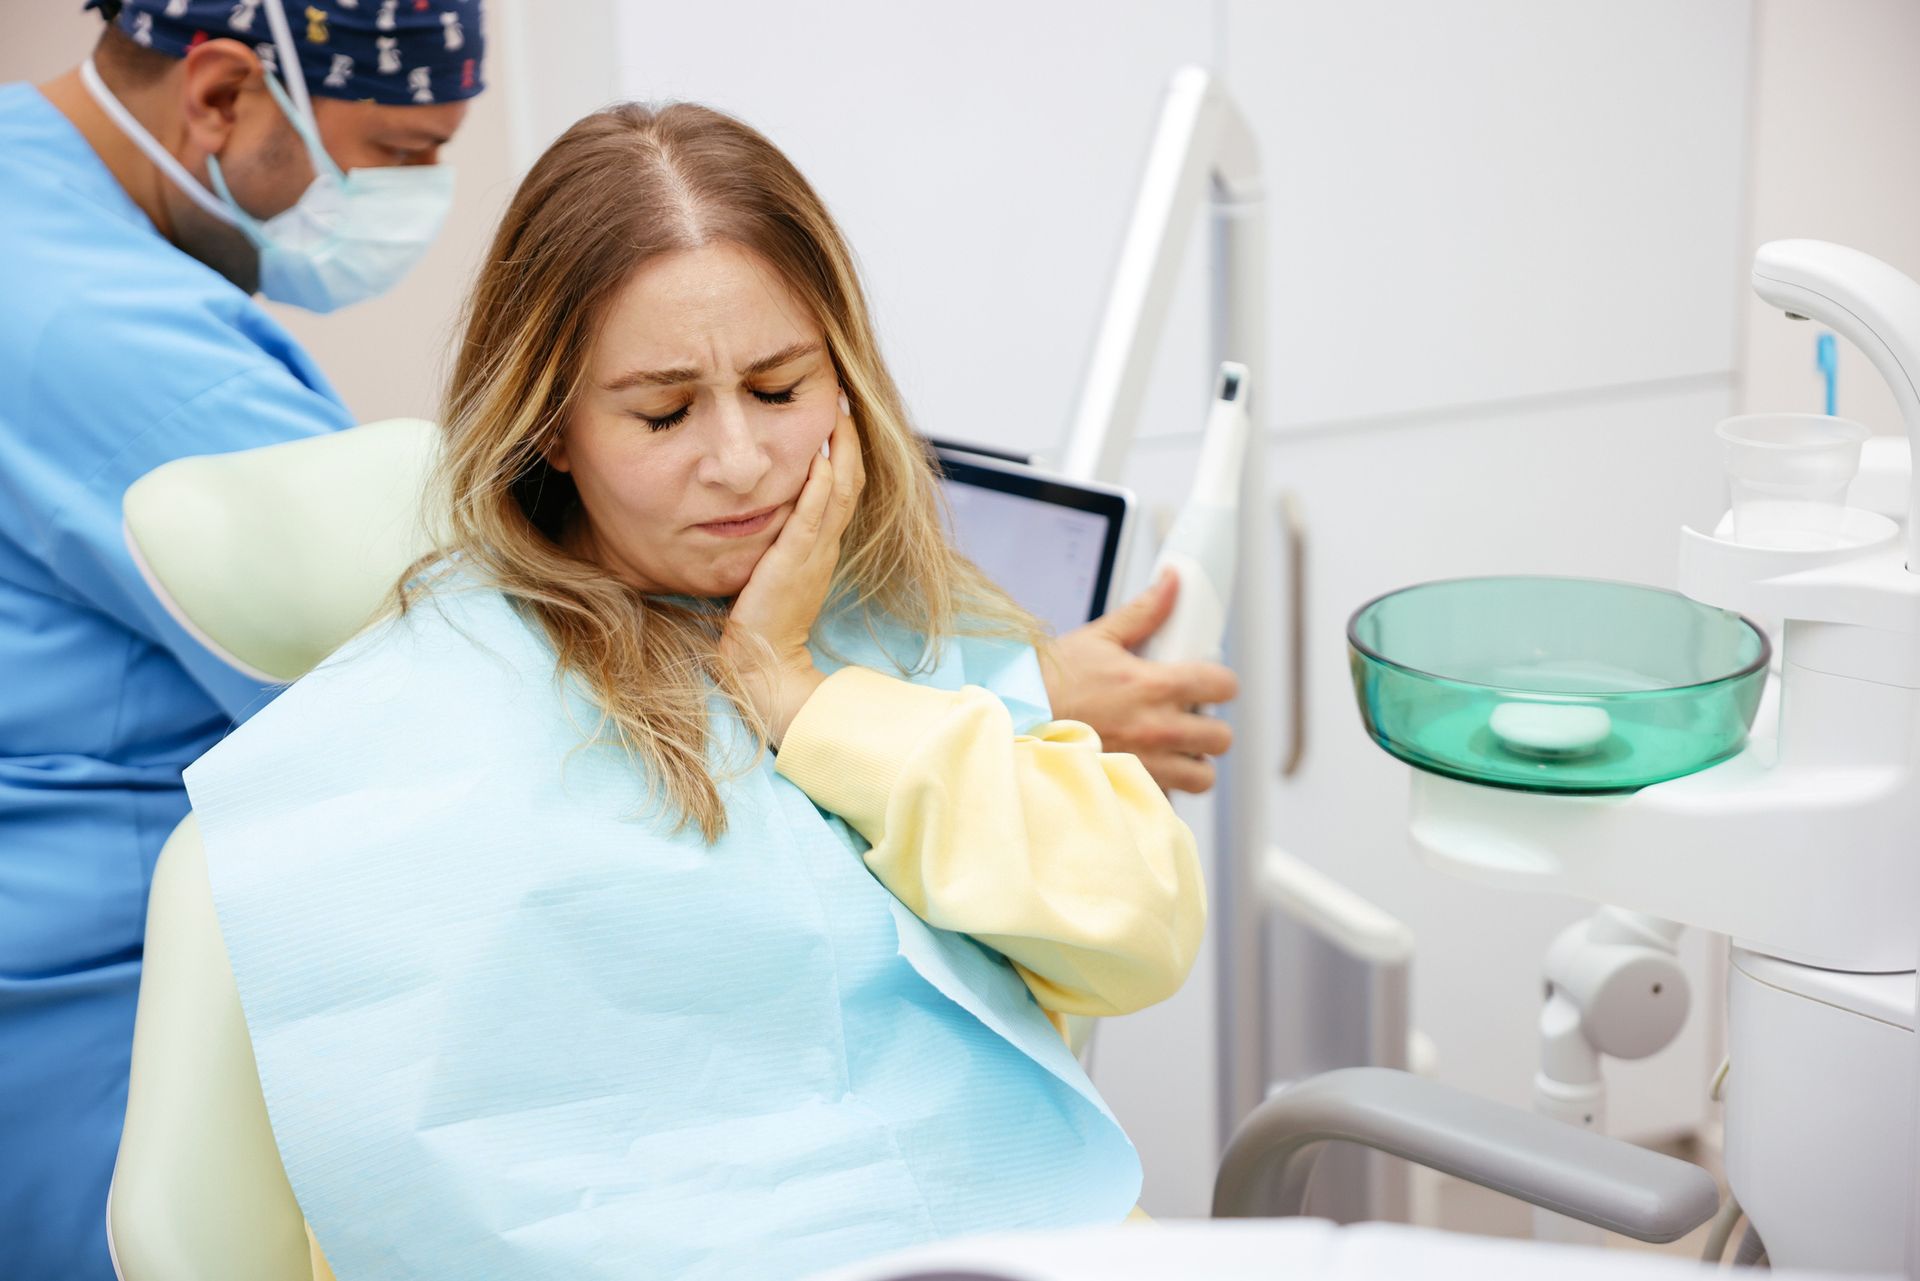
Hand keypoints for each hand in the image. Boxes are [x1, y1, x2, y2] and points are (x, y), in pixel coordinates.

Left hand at [720, 396, 863, 745]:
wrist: (764, 662)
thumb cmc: (763, 623)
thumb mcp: (777, 573)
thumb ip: (781, 544)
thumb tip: (770, 513)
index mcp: (821, 546)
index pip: (841, 490)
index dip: (845, 452)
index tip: (838, 417)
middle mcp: (824, 545)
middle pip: (850, 482)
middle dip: (849, 439)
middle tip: (842, 400)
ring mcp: (813, 553)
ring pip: (838, 492)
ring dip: (842, 450)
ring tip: (838, 413)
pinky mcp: (794, 562)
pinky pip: (812, 517)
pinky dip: (819, 486)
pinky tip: (821, 457)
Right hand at [1040, 570, 1238, 792]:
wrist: (1014, 718)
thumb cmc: (1050, 681)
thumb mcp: (1099, 638)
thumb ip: (1145, 611)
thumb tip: (1173, 581)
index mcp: (1154, 685)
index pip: (1223, 686)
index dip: (1220, 683)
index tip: (1208, 684)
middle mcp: (1156, 728)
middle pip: (1221, 737)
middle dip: (1209, 727)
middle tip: (1188, 718)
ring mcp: (1145, 764)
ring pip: (1202, 776)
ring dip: (1193, 763)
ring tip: (1172, 750)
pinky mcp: (1128, 789)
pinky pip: (1168, 799)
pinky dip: (1164, 787)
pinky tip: (1147, 770)